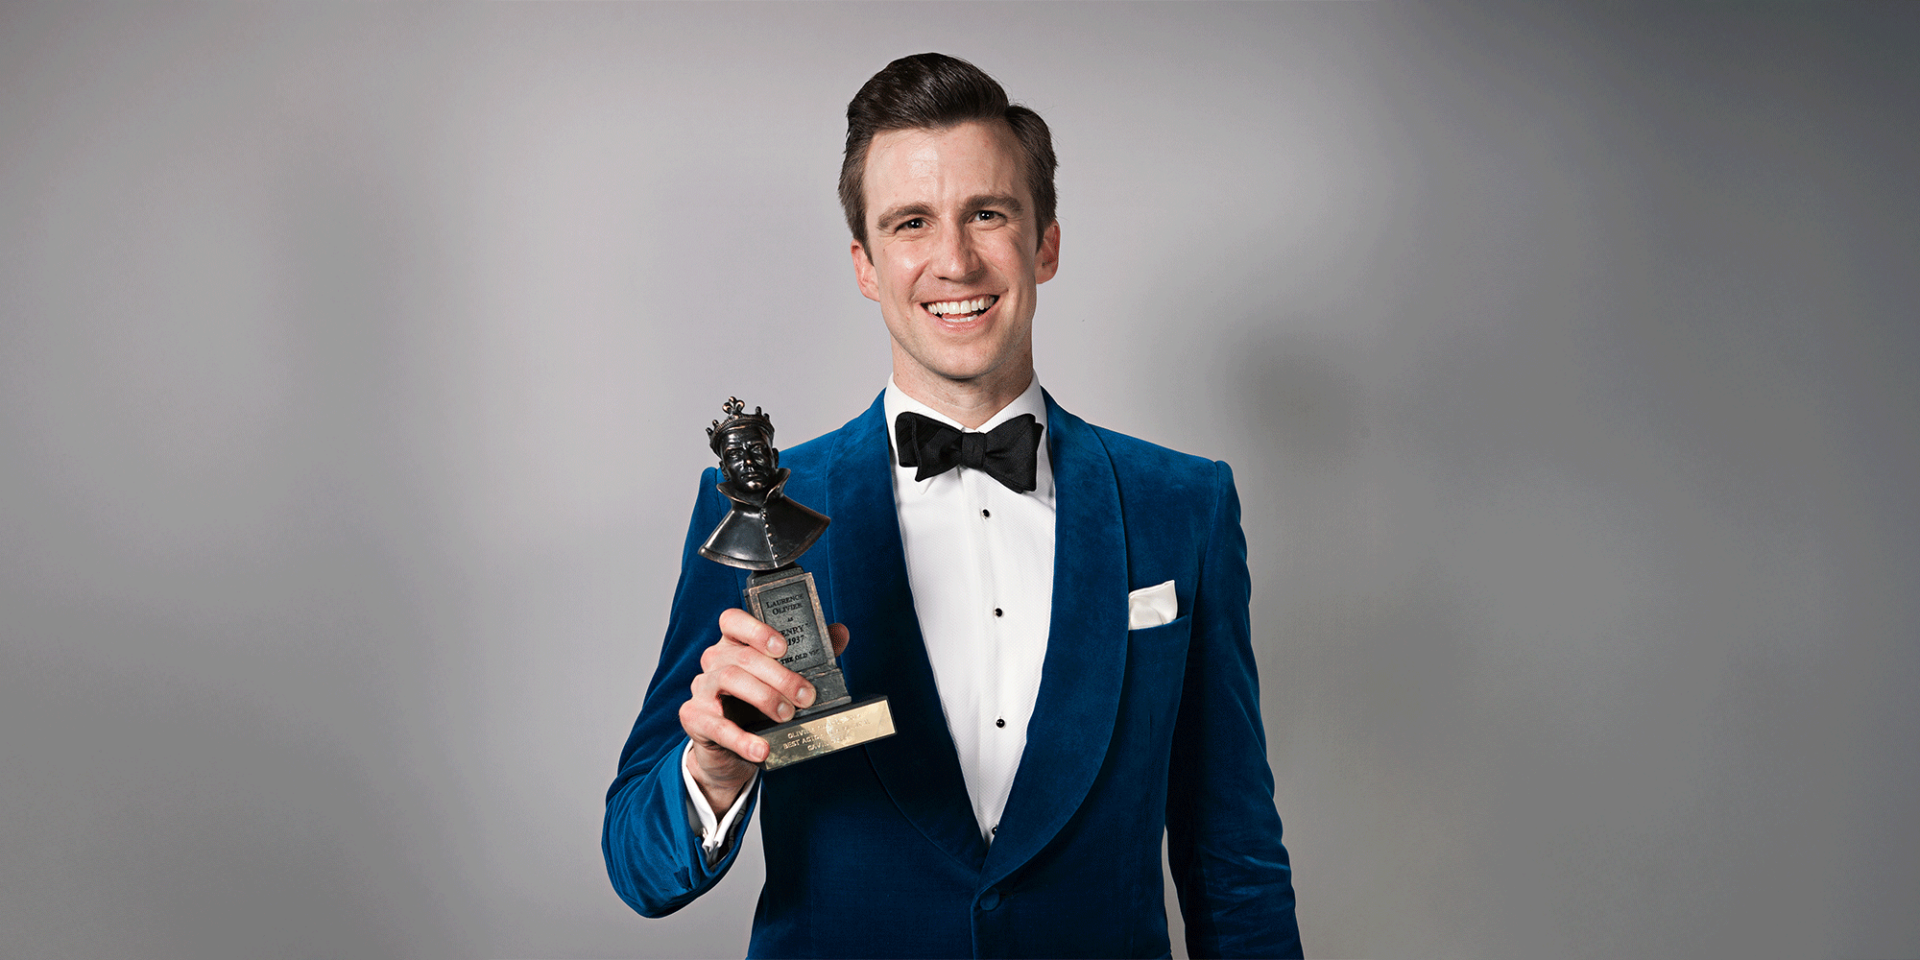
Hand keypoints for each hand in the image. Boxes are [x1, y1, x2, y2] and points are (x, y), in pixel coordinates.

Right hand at [679, 608, 850, 811]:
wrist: (729, 751)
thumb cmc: (756, 708)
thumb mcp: (782, 682)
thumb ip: (809, 656)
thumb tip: (840, 633)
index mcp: (733, 645)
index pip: (734, 621)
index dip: (757, 629)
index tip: (783, 647)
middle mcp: (714, 661)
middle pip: (742, 656)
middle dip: (779, 675)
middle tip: (806, 696)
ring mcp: (702, 688)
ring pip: (728, 680)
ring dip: (763, 697)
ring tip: (787, 715)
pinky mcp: (694, 718)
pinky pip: (716, 725)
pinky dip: (741, 738)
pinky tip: (761, 748)